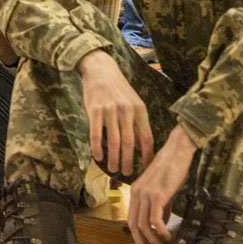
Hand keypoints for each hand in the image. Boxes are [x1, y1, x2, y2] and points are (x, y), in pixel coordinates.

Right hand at [79, 50, 153, 177]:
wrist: (101, 70)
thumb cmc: (118, 90)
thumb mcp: (133, 104)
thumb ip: (137, 124)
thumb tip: (140, 148)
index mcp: (140, 110)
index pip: (147, 138)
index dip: (147, 156)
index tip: (146, 169)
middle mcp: (127, 110)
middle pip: (130, 143)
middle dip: (129, 162)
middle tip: (126, 174)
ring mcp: (110, 110)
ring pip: (114, 141)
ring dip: (114, 159)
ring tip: (113, 169)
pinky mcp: (95, 110)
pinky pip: (96, 134)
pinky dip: (97, 148)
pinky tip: (98, 157)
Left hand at [127, 126, 195, 243]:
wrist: (177, 150)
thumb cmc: (172, 168)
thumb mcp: (162, 189)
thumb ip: (160, 205)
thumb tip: (161, 223)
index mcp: (136, 192)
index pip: (131, 219)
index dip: (137, 236)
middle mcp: (137, 193)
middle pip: (133, 226)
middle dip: (141, 243)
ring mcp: (146, 194)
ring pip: (143, 225)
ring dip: (153, 240)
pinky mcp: (157, 195)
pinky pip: (155, 220)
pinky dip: (161, 231)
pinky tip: (168, 236)